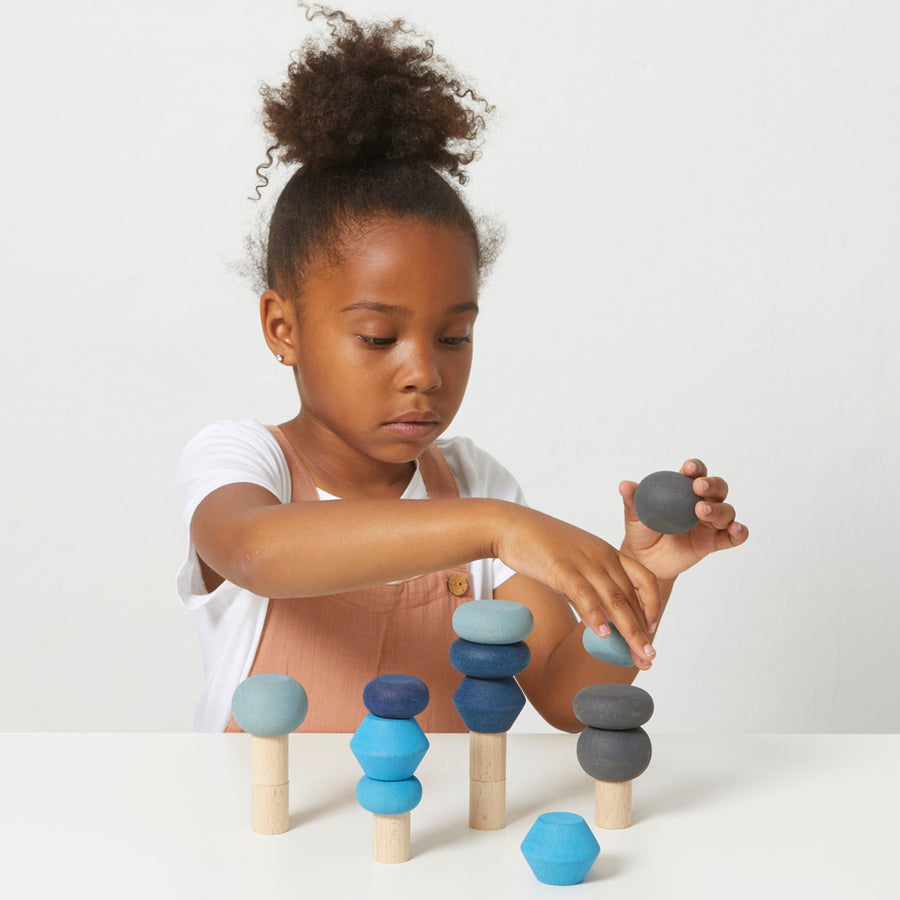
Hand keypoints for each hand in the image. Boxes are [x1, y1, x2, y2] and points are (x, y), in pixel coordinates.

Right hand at [494, 505, 659, 669]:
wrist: (512, 525)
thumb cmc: (540, 545)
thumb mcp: (573, 564)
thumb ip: (588, 589)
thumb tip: (598, 619)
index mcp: (607, 553)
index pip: (644, 578)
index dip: (652, 604)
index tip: (652, 627)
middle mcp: (602, 557)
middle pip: (631, 598)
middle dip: (642, 631)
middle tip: (649, 658)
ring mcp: (583, 562)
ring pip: (614, 600)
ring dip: (629, 631)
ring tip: (638, 655)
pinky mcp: (562, 568)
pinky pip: (584, 595)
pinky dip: (595, 616)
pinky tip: (603, 635)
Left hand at [619, 458, 747, 582]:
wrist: (644, 560)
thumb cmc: (641, 531)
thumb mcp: (634, 515)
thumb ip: (632, 500)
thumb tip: (625, 485)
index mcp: (683, 490)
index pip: (696, 473)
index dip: (696, 468)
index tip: (688, 469)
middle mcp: (701, 502)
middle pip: (718, 488)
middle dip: (712, 484)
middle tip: (698, 488)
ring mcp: (709, 523)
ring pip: (726, 511)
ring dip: (718, 508)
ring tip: (701, 510)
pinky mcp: (714, 542)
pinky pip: (732, 537)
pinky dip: (739, 532)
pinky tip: (736, 529)